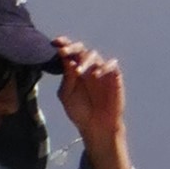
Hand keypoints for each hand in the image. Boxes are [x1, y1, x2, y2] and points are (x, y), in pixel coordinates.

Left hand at [53, 45, 129, 168]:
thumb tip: (67, 61)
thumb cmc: (80, 111)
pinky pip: (111, 64)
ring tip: (79, 71)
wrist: (97, 126)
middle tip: (64, 50)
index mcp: (73, 70)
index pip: (69, 53)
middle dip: (72, 47)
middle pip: (81, 49)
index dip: (63, 45)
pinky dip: (103, 67)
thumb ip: (67, 79)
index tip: (55, 42)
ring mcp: (101, 70)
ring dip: (85, 60)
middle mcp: (87, 66)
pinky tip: (96, 75)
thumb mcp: (67, 96)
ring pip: (95, 55)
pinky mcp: (114, 76)